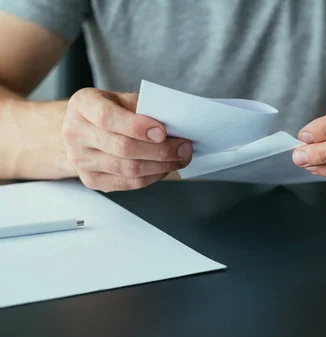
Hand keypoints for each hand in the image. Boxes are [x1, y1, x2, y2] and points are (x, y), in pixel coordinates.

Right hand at [62, 88, 192, 191]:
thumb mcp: (122, 99)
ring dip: (162, 166)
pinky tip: (165, 168)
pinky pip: (128, 183)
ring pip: (128, 169)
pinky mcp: (91, 180)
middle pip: (123, 148)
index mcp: (83, 105)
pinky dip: (152, 176)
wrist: (82, 130)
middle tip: (185, 148)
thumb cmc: (109, 111)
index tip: (163, 132)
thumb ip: (144, 107)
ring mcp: (80, 160)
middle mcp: (75, 133)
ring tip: (181, 158)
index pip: (108, 117)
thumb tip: (175, 124)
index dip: (138, 127)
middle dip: (161, 150)